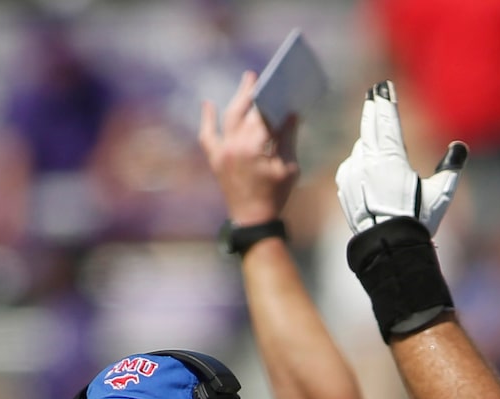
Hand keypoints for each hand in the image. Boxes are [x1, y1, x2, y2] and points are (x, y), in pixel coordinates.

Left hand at [200, 72, 300, 226]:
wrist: (252, 221)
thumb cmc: (275, 196)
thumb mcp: (288, 167)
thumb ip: (288, 138)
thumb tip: (291, 113)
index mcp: (255, 147)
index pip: (264, 114)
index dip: (272, 99)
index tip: (279, 85)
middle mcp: (235, 145)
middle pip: (243, 110)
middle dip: (251, 92)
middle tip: (256, 76)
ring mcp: (223, 152)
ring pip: (228, 118)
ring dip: (236, 99)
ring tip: (246, 84)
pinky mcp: (215, 159)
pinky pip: (207, 135)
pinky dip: (208, 119)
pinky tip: (208, 104)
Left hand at [336, 81, 465, 235]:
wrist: (387, 248)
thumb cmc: (417, 220)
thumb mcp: (441, 194)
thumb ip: (450, 168)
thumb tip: (459, 148)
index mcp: (391, 157)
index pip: (387, 120)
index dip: (386, 101)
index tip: (384, 87)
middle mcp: (368, 160)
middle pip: (369, 126)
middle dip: (373, 108)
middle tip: (373, 94)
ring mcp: (352, 173)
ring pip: (360, 147)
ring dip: (368, 140)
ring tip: (374, 136)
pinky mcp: (344, 186)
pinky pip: (351, 166)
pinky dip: (359, 161)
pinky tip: (364, 166)